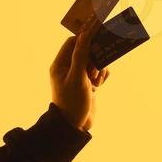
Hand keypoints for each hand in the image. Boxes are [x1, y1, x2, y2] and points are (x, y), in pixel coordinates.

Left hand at [49, 17, 109, 131]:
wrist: (75, 127)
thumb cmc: (72, 102)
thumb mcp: (77, 78)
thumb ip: (80, 56)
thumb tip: (84, 35)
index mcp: (60, 64)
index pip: (72, 43)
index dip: (84, 39)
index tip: (97, 35)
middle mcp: (68, 68)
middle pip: (84, 51)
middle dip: (94, 57)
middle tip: (96, 67)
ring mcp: (78, 76)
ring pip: (93, 62)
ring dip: (98, 68)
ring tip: (96, 80)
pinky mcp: (87, 84)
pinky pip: (97, 73)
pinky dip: (101, 76)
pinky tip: (99, 85)